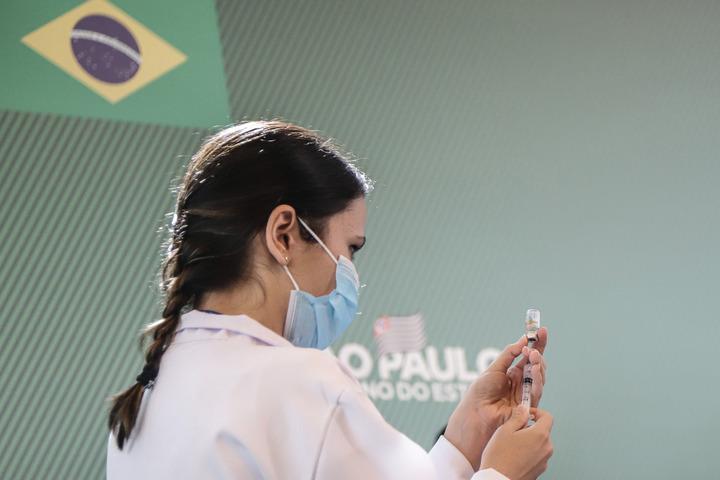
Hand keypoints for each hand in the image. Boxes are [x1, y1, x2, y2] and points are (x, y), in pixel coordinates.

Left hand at [444, 328, 547, 469]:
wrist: (476, 412)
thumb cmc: (481, 391)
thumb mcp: (494, 368)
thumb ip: (509, 353)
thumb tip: (524, 340)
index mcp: (513, 372)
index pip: (529, 355)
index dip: (537, 343)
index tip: (542, 330)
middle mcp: (522, 382)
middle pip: (538, 364)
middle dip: (538, 353)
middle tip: (532, 348)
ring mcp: (526, 393)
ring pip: (540, 376)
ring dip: (538, 365)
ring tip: (533, 356)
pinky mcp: (529, 405)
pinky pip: (537, 390)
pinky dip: (537, 379)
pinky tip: (533, 370)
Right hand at [480, 406, 553, 479]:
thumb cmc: (499, 458)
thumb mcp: (504, 431)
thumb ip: (517, 418)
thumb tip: (523, 410)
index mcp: (540, 435)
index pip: (547, 418)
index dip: (537, 413)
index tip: (527, 414)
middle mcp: (546, 448)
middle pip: (542, 432)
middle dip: (529, 429)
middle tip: (513, 432)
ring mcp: (544, 461)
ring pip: (539, 444)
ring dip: (529, 442)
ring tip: (511, 447)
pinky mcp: (539, 470)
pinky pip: (536, 456)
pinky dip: (528, 453)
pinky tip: (514, 457)